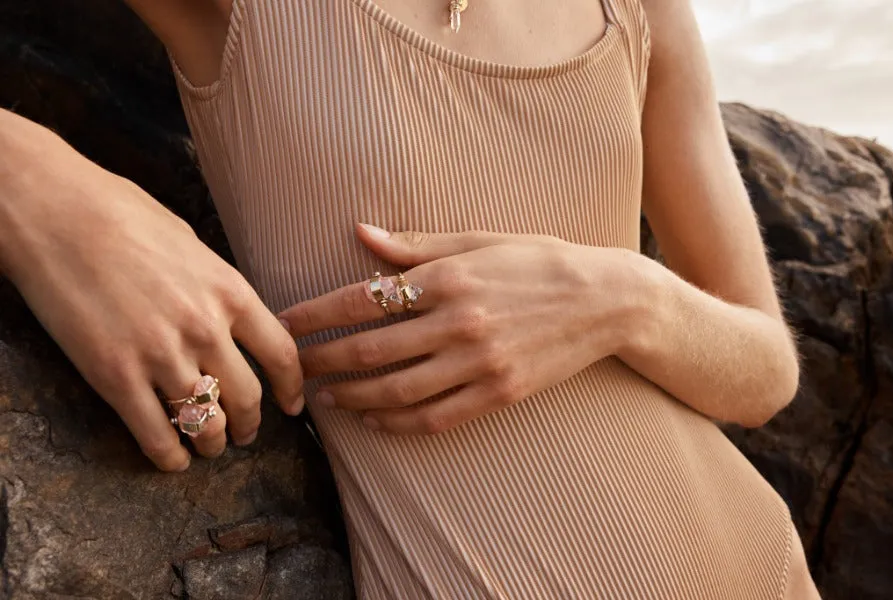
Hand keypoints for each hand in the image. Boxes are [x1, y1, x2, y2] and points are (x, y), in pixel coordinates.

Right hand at [4, 143, 303, 470]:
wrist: (55, 211)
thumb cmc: (121, 214)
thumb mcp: (190, 243)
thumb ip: (216, 285)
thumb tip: (230, 312)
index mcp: (230, 292)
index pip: (281, 354)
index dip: (291, 389)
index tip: (291, 405)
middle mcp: (205, 329)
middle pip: (247, 397)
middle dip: (250, 424)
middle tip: (245, 434)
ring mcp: (160, 355)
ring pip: (205, 422)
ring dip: (212, 443)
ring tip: (209, 447)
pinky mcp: (114, 376)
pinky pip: (154, 433)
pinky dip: (168, 456)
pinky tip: (173, 460)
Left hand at [279, 224, 637, 433]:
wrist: (606, 301)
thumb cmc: (539, 261)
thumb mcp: (479, 240)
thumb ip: (415, 244)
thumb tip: (359, 233)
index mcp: (450, 278)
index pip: (363, 299)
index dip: (316, 315)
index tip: (285, 324)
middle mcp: (460, 322)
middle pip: (371, 350)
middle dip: (323, 361)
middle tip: (293, 368)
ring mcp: (481, 363)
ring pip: (398, 392)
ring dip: (354, 398)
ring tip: (327, 399)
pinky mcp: (499, 394)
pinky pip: (436, 418)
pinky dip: (399, 424)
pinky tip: (376, 422)